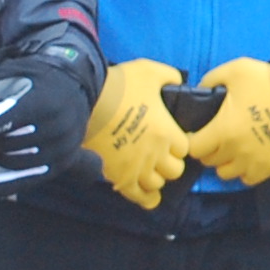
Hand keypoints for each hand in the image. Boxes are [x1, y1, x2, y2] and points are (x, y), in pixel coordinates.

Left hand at [0, 23, 100, 189]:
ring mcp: (62, 149)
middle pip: (4, 143)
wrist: (75, 87)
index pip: (4, 119)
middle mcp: (57, 127)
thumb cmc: (39, 79)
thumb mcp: (14, 72)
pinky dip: (0, 186)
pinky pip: (25, 181)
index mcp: (44, 101)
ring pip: (10, 162)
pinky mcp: (61, 165)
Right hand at [85, 58, 192, 208]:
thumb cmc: (119, 85)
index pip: (185, 148)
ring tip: (148, 169)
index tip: (170, 138)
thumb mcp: (150, 70)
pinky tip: (148, 196)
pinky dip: (145, 198)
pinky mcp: (118, 176)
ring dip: (155, 177)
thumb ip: (170, 76)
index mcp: (167, 132)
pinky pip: (138, 196)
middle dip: (169, 162)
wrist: (85, 99)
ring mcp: (137, 168)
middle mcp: (156, 154)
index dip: (177, 143)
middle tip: (158, 153)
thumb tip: (178, 82)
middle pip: (175, 170)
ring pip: (157, 184)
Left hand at [184, 57, 269, 188]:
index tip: (198, 132)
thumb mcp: (236, 69)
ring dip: (225, 162)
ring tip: (232, 148)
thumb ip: (210, 80)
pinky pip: (248, 179)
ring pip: (226, 173)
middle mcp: (236, 151)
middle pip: (209, 162)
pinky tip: (248, 157)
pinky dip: (244, 171)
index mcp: (223, 130)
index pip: (194, 149)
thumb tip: (199, 91)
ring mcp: (254, 161)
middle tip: (216, 136)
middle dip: (209, 149)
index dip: (193, 139)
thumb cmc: (268, 82)